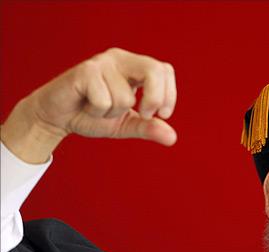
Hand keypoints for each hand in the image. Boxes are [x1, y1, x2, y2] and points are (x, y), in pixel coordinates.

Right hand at [1, 48, 176, 162]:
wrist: (58, 118)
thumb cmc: (93, 116)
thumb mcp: (126, 124)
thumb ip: (148, 128)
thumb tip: (172, 138)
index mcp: (134, 67)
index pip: (164, 70)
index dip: (169, 94)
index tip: (162, 115)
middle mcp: (120, 59)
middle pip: (154, 70)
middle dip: (154, 99)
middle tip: (144, 114)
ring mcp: (102, 63)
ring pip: (126, 97)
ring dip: (113, 113)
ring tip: (98, 108)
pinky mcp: (85, 71)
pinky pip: (104, 100)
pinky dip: (97, 112)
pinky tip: (87, 105)